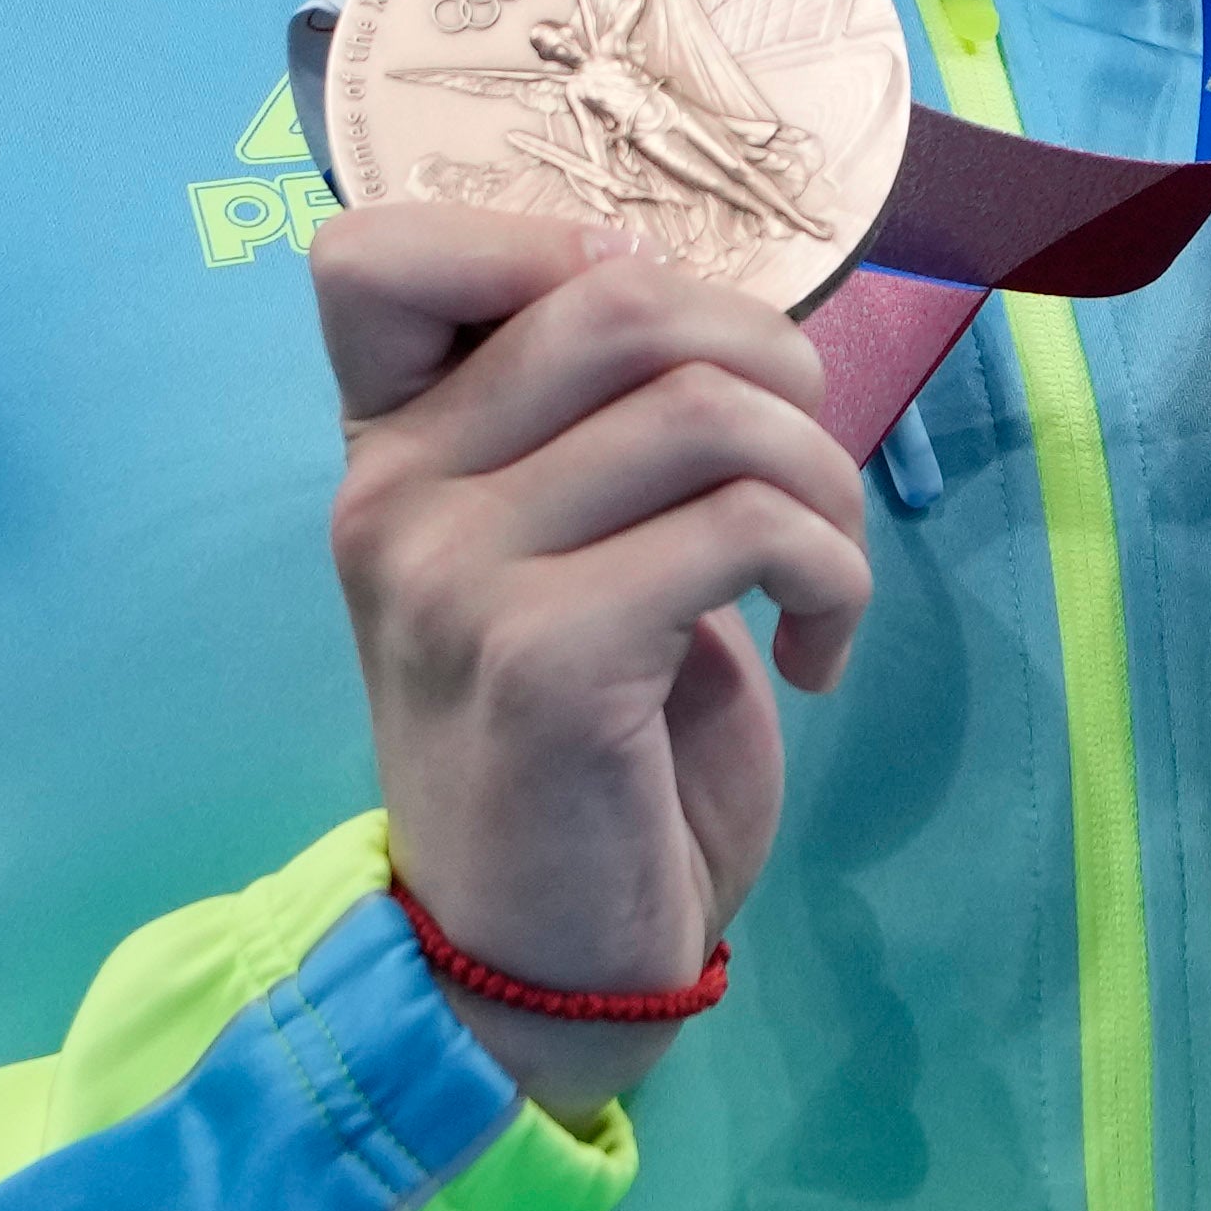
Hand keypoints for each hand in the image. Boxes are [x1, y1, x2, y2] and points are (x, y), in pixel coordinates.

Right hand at [315, 205, 878, 1121]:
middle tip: (802, 475)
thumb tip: (684, 288)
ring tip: (820, 574)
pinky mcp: (545, 657)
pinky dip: (832, 575)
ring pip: (706, 407)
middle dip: (770, 360)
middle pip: (615, 295)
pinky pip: (746, 527)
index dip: (548, 243)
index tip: (662, 352)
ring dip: (822, 480)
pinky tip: (818, 654)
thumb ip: (586, 423)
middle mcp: (393, 496)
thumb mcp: (565, 556)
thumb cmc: (588, 750)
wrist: (541, 966)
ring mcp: (455, 575)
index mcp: (389, 453)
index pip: (377, 251)